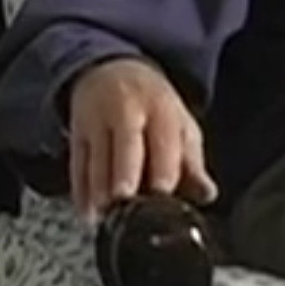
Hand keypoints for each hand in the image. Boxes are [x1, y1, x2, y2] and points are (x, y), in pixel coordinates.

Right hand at [66, 57, 218, 219]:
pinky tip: (88, 212)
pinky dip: (80, 191)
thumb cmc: (151, 103)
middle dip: (125, 175)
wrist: (113, 69)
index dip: (163, 167)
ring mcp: (98, 121)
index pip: (163, 139)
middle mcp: (127, 112)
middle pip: (126, 146)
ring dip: (100, 192)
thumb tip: (207, 193)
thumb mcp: (180, 123)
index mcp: (161, 110)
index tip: (163, 192)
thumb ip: (193, 162)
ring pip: (97, 159)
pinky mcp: (77, 132)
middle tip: (126, 202)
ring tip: (107, 216)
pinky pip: (77, 164)